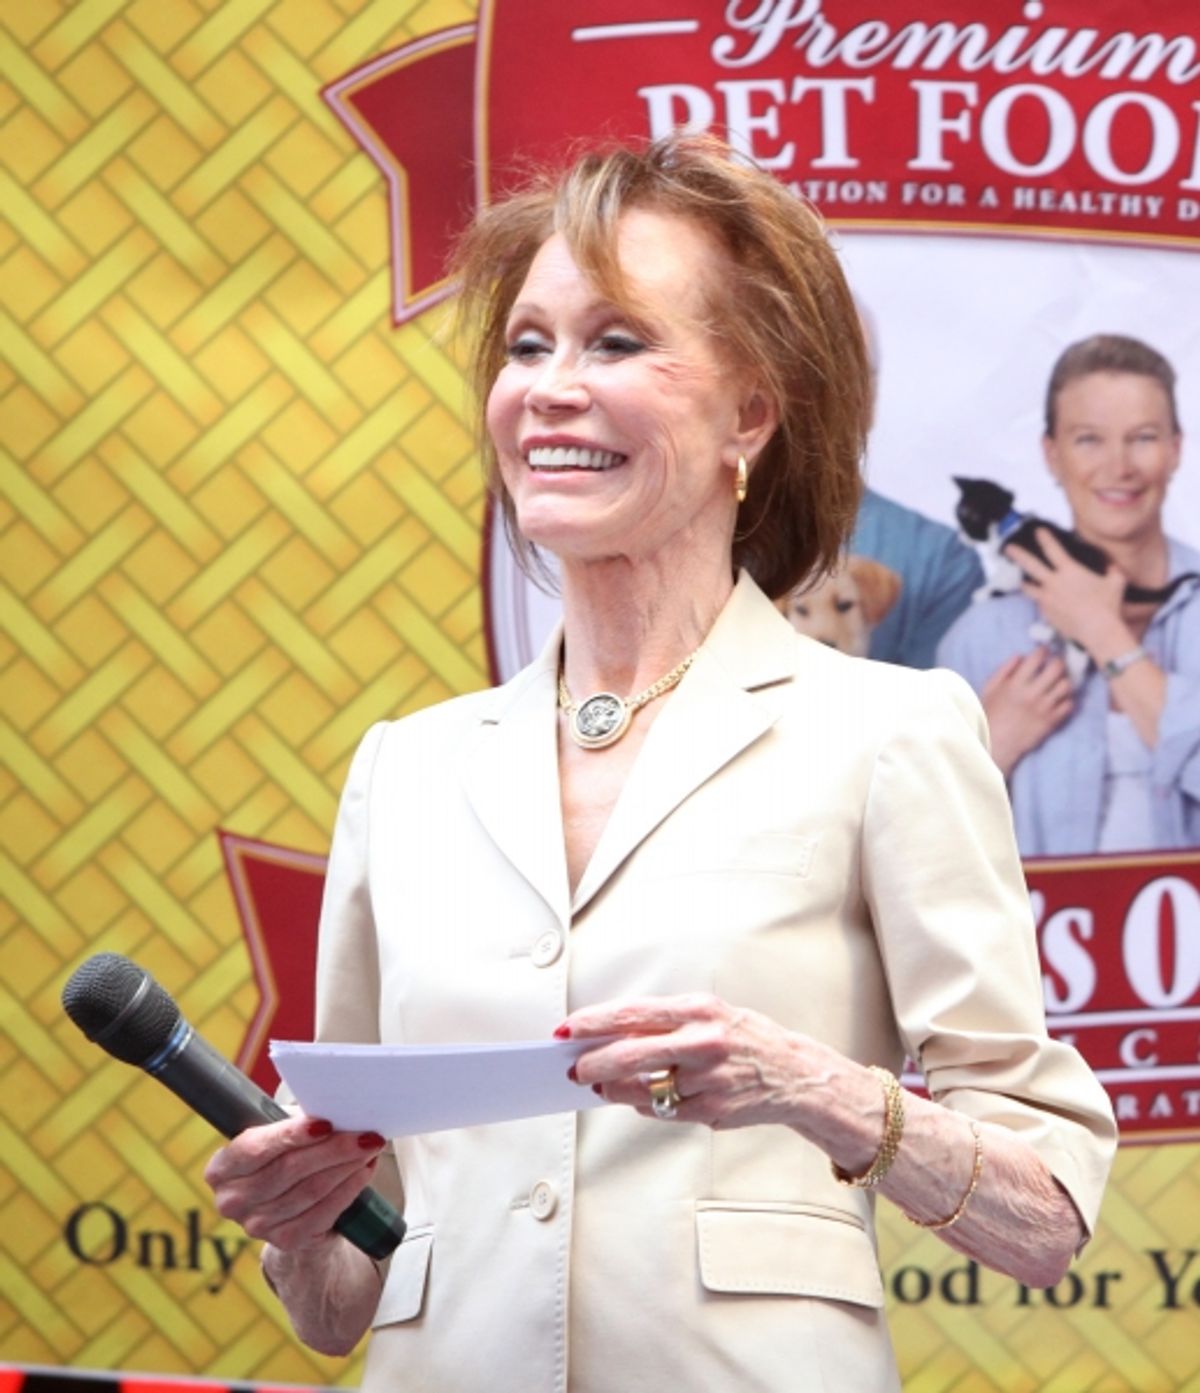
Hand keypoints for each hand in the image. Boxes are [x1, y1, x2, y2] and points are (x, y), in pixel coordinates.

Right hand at [204, 1116, 385, 1251]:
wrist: (286, 1209)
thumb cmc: (281, 1158)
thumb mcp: (276, 1136)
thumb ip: (291, 1124)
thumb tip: (332, 1109)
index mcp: (222, 1168)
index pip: (257, 1148)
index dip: (292, 1135)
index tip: (325, 1123)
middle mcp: (233, 1200)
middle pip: (290, 1169)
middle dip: (333, 1148)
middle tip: (364, 1133)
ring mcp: (257, 1224)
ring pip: (311, 1190)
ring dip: (346, 1166)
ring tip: (369, 1147)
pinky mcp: (285, 1240)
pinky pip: (324, 1212)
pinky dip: (348, 1189)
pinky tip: (363, 1172)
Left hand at [563, 993, 835, 1130]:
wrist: (795, 1073)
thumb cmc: (745, 1039)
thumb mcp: (709, 1014)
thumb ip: (664, 1022)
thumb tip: (612, 1033)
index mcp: (699, 1009)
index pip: (633, 1013)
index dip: (594, 1021)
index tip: (568, 1028)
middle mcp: (703, 1041)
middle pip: (631, 1053)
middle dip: (594, 1062)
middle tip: (575, 1068)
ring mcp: (708, 1078)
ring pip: (643, 1088)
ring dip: (615, 1089)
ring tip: (602, 1087)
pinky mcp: (711, 1109)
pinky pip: (663, 1110)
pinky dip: (645, 1104)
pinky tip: (640, 1098)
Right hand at [980, 648, 1072, 776]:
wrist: (995, 743)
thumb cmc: (989, 715)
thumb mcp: (989, 689)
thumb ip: (1004, 670)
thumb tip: (1020, 655)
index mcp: (1016, 684)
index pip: (1037, 658)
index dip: (1043, 650)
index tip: (1043, 651)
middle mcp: (1032, 694)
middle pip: (1057, 668)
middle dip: (1058, 661)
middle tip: (1055, 663)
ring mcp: (1044, 708)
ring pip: (1066, 686)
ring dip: (1064, 680)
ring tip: (1058, 681)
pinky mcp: (1051, 721)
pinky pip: (1069, 705)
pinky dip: (1067, 699)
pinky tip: (1059, 699)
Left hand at [1008, 530, 1128, 657]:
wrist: (1097, 630)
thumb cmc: (1108, 606)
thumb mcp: (1116, 582)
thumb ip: (1112, 570)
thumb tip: (1111, 565)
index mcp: (1069, 571)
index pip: (1053, 549)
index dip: (1045, 538)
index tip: (1038, 531)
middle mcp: (1053, 583)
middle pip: (1030, 565)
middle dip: (1017, 554)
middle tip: (1008, 548)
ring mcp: (1047, 599)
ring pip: (1028, 587)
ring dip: (1023, 582)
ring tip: (1020, 580)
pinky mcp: (1046, 613)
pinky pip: (1039, 604)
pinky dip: (1040, 601)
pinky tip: (1043, 602)